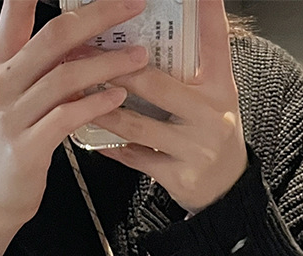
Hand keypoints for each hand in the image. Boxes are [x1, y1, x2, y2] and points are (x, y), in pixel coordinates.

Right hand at [0, 0, 149, 255]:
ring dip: (107, 63)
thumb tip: (89, 44)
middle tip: (132, 6)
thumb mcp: (24, 97)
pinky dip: (96, 105)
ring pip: (64, 77)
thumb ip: (48, 70)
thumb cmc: (16, 142)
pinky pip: (66, 118)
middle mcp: (4, 81)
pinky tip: (119, 97)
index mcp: (1, 62)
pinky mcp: (28, 146)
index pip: (15, 13)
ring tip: (140, 57)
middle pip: (53, 38)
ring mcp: (13, 114)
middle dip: (97, 17)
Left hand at [93, 0, 247, 214]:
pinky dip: (109, 144)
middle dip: (112, 67)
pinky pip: (134, 156)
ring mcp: (196, 150)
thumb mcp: (213, 96)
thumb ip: (192, 64)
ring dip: (100, 106)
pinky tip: (90, 133)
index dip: (207, 11)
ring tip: (76, 91)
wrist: (226, 190)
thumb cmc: (210, 134)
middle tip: (82, 51)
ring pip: (136, 123)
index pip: (215, 41)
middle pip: (154, 84)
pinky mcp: (179, 177)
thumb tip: (156, 27)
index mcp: (220, 89)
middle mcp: (211, 117)